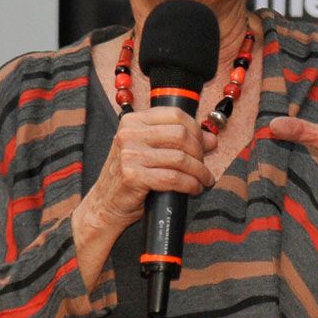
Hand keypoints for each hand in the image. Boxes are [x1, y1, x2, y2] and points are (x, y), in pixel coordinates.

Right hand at [81, 107, 215, 233]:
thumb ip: (177, 141)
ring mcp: (129, 155)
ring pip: (180, 158)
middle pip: (180, 135)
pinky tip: (194, 189)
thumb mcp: (152, 151)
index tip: (204, 144)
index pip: (175, 115)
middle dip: (199, 152)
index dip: (196, 130)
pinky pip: (173, 178)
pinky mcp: (133, 176)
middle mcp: (129, 134)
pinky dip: (190, 184)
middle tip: (203, 166)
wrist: (106, 203)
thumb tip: (211, 138)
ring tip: (204, 180)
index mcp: (133, 121)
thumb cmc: (132, 176)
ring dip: (199, 172)